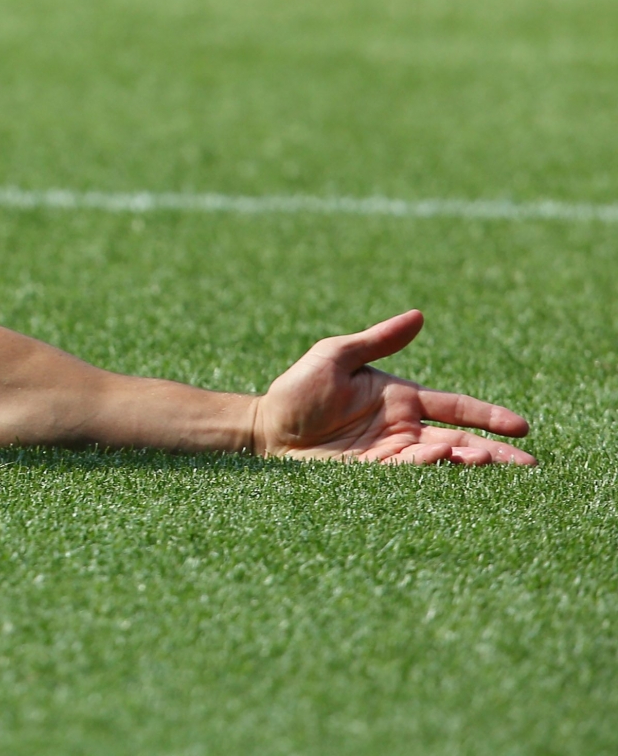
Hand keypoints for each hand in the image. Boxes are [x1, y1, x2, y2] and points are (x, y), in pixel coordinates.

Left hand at [253, 310, 533, 464]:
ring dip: (465, 461)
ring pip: (440, 461)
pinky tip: (442, 461)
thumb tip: (419, 316)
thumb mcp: (335, 356)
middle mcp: (403, 429)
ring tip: (486, 460)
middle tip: (529, 467)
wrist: (262, 430)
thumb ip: (378, 340)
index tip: (522, 427)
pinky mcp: (373, 477)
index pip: (456, 407)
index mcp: (401, 399)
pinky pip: (408, 475)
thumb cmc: (296, 390)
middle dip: (494, 452)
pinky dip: (428, 470)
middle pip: (459, 440)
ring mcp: (390, 455)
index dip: (488, 416)